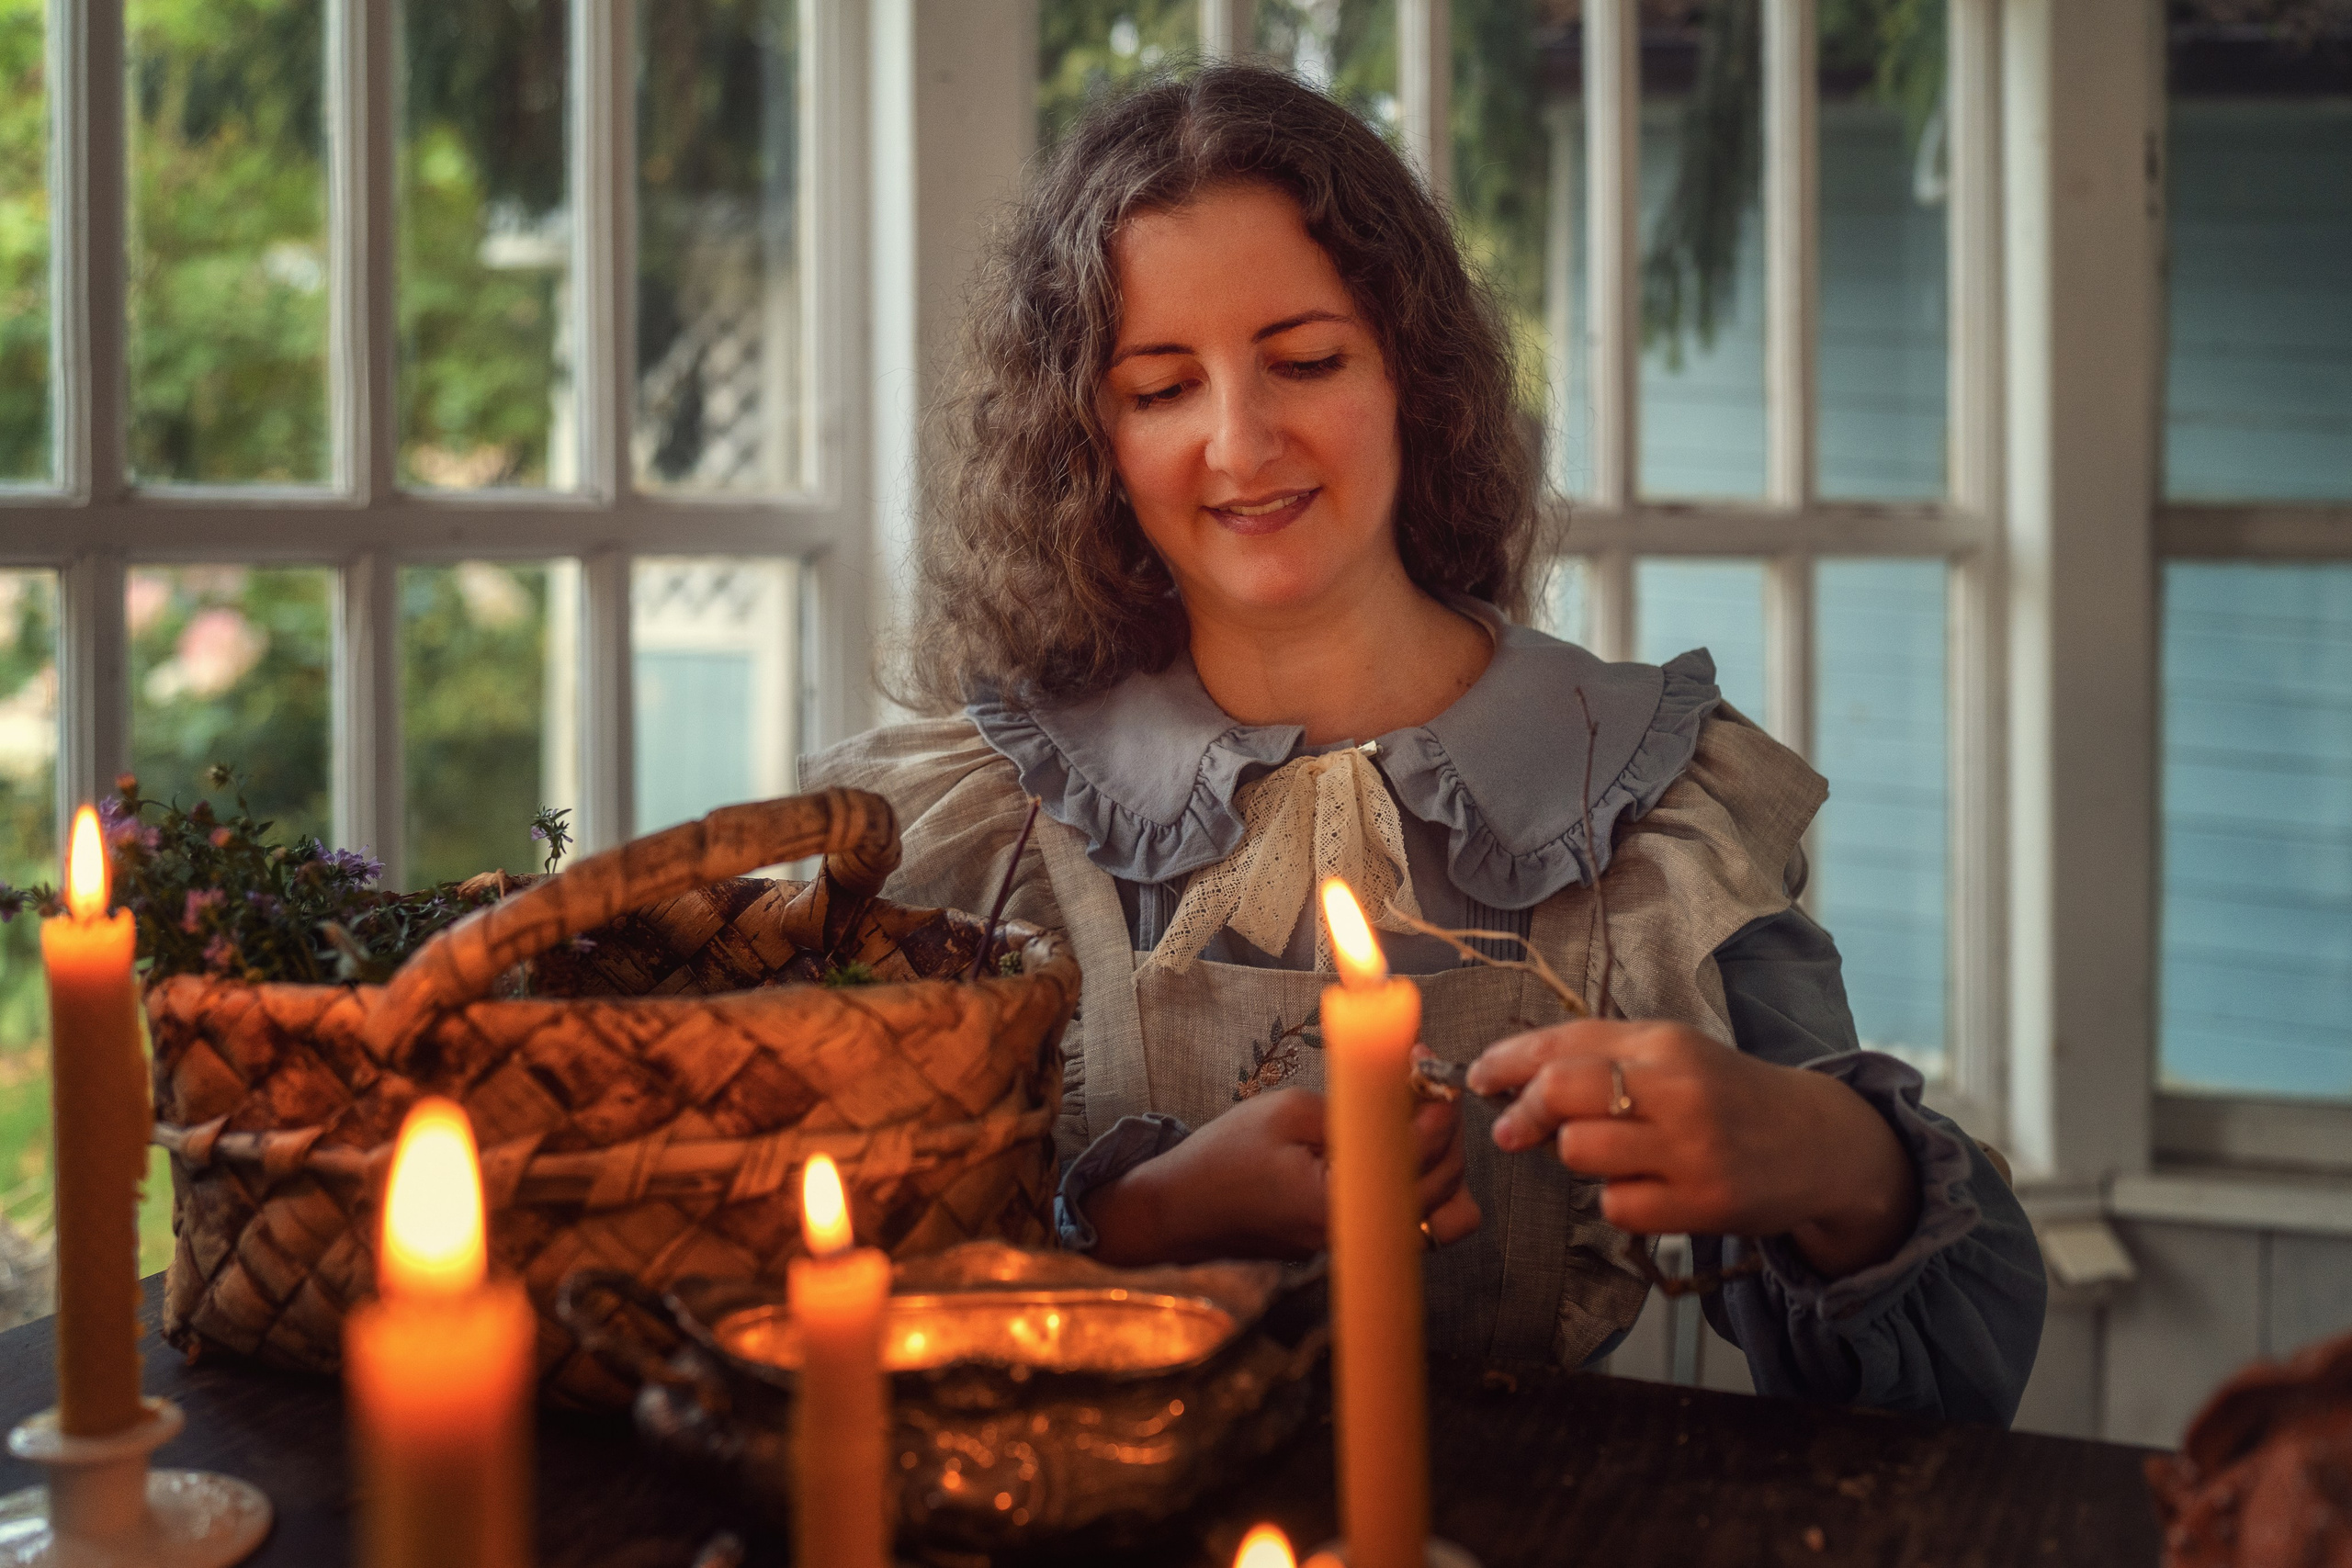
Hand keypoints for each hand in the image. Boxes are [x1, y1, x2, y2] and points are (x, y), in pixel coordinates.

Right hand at [1084, 1050, 1481, 1264]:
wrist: (1181, 1209)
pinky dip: (1418, 1187)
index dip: (1436, 1107)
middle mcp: (1357, 1236)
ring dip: (1439, 1165)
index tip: (1434, 1070)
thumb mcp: (1288, 1112)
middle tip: (1426, 1086)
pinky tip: (1394, 1151)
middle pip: (1444, 1187)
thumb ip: (1356, 1105)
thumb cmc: (1225, 1157)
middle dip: (1445, 1131)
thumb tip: (1409, 1086)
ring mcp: (1356, 1247)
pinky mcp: (1350, 1245)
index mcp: (1341, 1204)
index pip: (1418, 1155)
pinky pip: (1408, 1222)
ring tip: (1416, 1121)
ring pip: (1439, 1217)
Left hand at [1466, 1020, 1918, 1278]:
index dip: (1506, 1061)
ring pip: (1580, 1152)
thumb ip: (1599, 1057)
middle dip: (1525, 1111)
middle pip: (1560, 1092)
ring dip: (1576, 1158)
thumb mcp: (1672, 1055)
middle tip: (1515, 1129)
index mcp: (1663, 1042)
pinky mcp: (1702, 1203)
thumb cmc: (1728, 1095)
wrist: (1819, 1142)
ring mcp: (1691, 1148)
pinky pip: (1618, 1206)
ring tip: (1610, 1155)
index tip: (1477, 1078)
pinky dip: (1620, 1201)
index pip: (1563, 1042)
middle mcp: (1677, 1088)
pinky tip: (1648, 1189)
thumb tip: (1512, 1077)